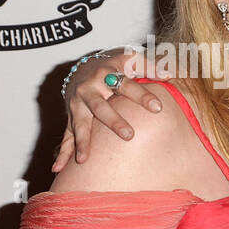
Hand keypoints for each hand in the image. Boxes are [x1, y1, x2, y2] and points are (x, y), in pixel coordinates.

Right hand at [53, 51, 160, 170]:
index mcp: (106, 75)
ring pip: (80, 124)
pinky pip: (66, 136)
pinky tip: (59, 168)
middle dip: (113, 122)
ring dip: (83, 142)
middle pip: (101, 107)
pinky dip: (64, 152)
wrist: (82, 67)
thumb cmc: (113, 66)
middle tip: (129, 135)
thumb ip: (149, 67)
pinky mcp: (70, 116)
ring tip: (85, 160)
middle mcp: (89, 90)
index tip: (158, 107)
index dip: (142, 96)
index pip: (127, 86)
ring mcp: (77, 105)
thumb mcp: (130, 60)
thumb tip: (170, 74)